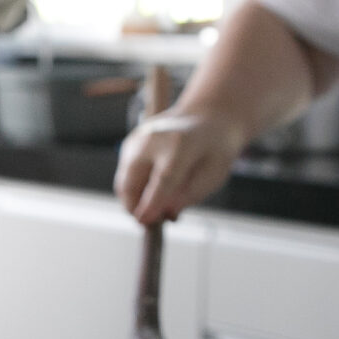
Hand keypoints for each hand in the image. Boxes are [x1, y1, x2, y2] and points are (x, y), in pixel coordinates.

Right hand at [114, 108, 246, 224]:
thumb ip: (191, 194)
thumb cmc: (214, 148)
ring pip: (123, 182)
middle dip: (136, 208)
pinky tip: (154, 191)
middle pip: (131, 181)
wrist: (206, 116)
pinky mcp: (130, 144)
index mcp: (181, 145)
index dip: (152, 202)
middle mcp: (153, 139)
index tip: (144, 221)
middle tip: (155, 223)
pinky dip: (135, 191)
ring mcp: (137, 140)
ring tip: (158, 206)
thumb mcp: (214, 174)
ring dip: (135, 201)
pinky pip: (125, 177)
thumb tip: (168, 213)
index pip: (163, 178)